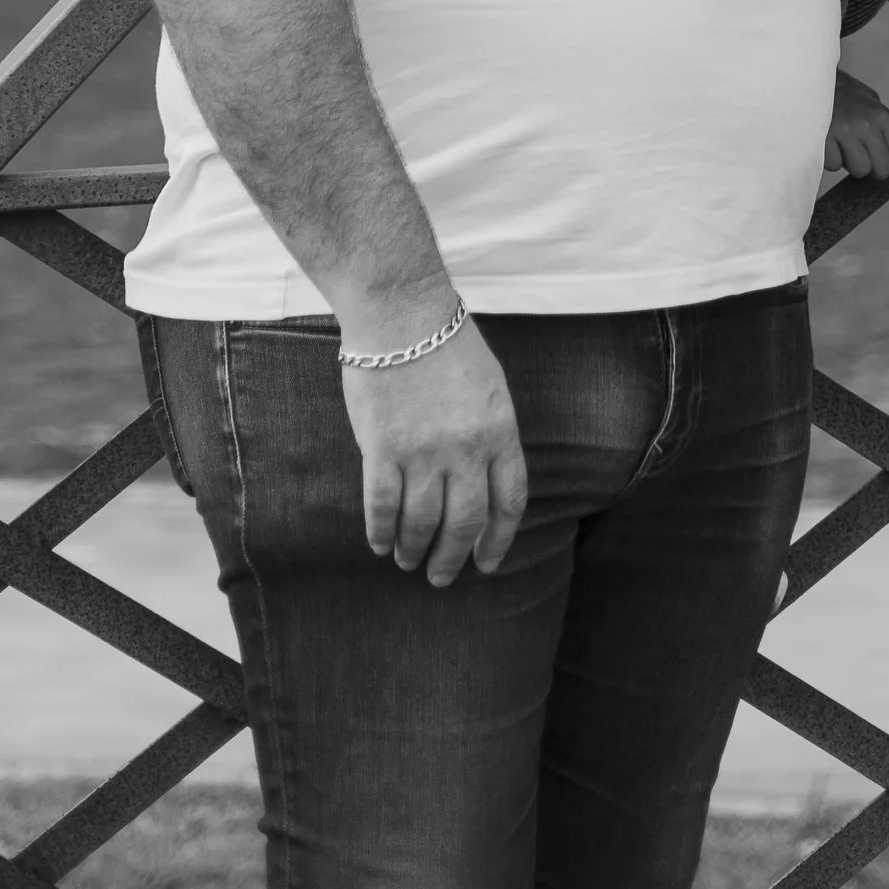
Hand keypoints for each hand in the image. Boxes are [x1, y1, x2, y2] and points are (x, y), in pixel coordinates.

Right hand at [339, 308, 525, 585]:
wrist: (401, 312)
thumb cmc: (446, 344)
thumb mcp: (490, 386)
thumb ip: (491, 434)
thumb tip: (486, 483)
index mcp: (500, 430)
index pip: (508, 501)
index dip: (498, 540)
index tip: (487, 563)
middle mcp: (466, 448)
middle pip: (465, 523)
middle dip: (454, 558)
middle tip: (442, 577)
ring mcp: (423, 451)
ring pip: (422, 523)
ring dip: (414, 549)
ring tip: (408, 560)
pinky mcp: (382, 449)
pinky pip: (382, 507)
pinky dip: (380, 532)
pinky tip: (380, 543)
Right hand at [824, 65, 888, 182]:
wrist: (811, 82)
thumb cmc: (841, 93)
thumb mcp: (869, 100)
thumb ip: (881, 125)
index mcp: (881, 115)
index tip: (882, 159)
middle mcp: (866, 124)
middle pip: (883, 169)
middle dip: (873, 168)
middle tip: (862, 158)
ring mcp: (844, 133)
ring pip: (860, 171)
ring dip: (851, 163)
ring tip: (843, 147)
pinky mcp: (824, 141)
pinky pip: (835, 165)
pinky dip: (831, 159)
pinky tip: (828, 144)